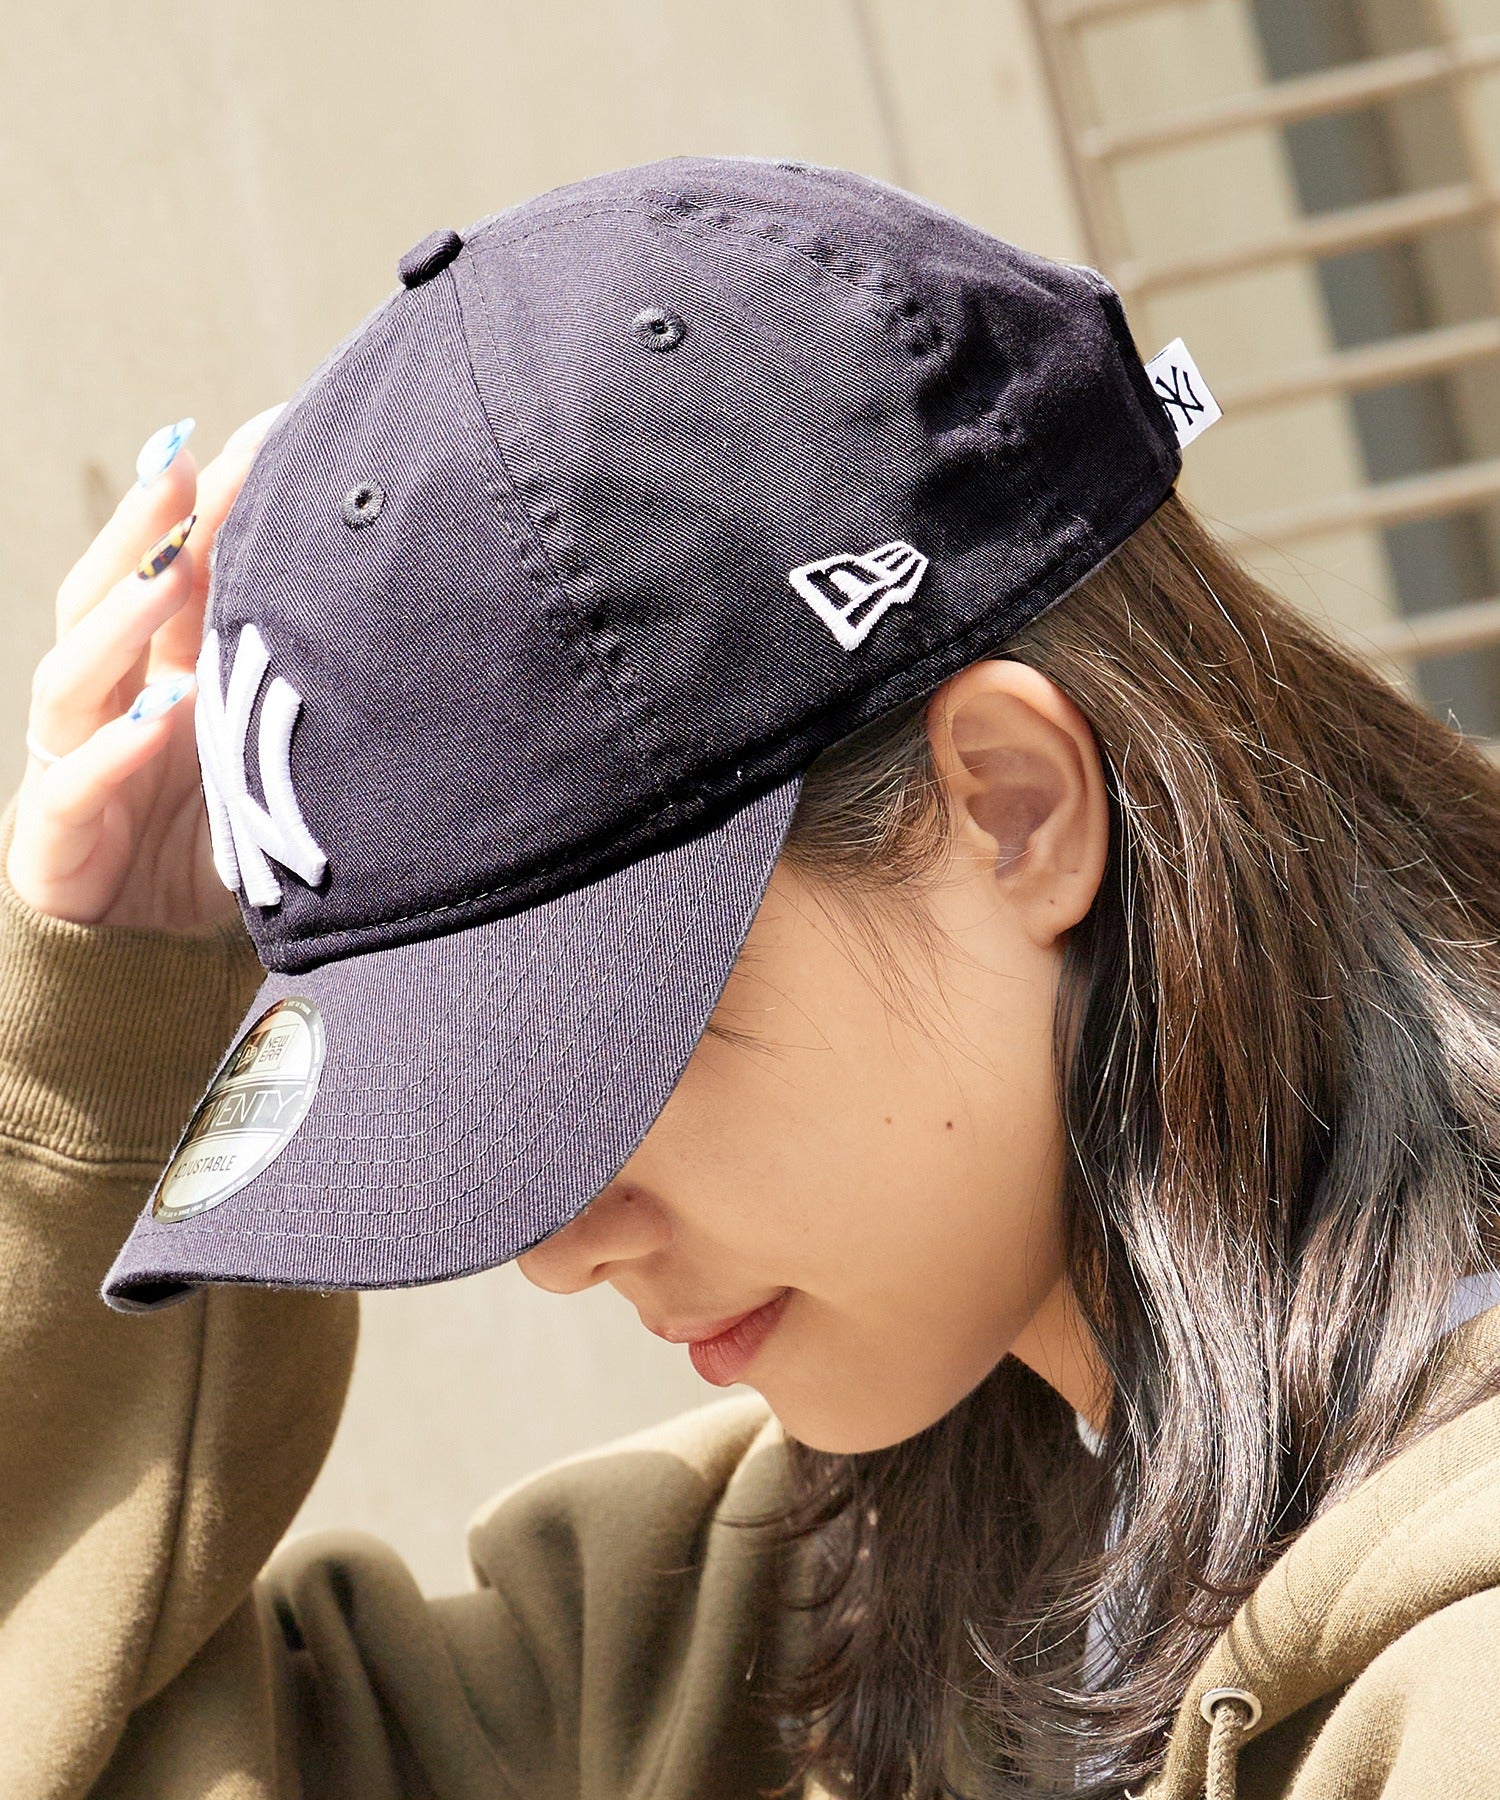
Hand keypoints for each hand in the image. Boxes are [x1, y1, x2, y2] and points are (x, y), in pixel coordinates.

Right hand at [6, 408, 283, 931]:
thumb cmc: (219, 844)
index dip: (202, 506)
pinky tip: (154, 718)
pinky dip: (113, 750)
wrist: (154, 958)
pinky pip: (73, 783)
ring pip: (75, 671)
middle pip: (111, 595)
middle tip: (187, 465)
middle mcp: (108, 702)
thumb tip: (386, 609)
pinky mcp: (52, 836)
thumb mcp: (269, 756)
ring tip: (170, 577)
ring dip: (122, 622)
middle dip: (146, 530)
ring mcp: (71, 761)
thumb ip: (296, 687)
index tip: (255, 435)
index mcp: (159, 673)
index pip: (173, 572)